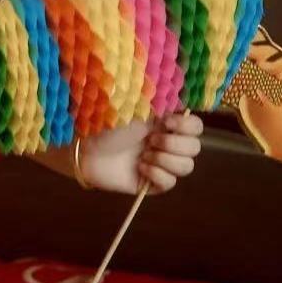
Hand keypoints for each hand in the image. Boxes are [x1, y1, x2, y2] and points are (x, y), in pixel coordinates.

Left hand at [78, 113, 204, 194]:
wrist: (85, 148)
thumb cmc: (104, 122)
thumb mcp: (133, 106)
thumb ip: (160, 103)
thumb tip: (181, 99)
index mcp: (163, 122)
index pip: (196, 126)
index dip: (188, 127)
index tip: (167, 122)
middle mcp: (165, 142)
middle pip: (195, 148)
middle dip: (174, 144)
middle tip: (150, 141)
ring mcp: (159, 163)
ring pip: (186, 167)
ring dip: (165, 160)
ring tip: (143, 155)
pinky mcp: (151, 182)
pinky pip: (170, 183)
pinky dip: (157, 174)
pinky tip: (139, 167)